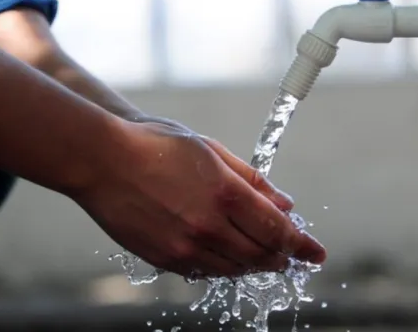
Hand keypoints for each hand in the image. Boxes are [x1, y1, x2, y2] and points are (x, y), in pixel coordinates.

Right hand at [72, 118, 326, 277]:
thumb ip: (252, 180)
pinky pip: (205, 272)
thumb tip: (285, 203)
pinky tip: (226, 254)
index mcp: (225, 192)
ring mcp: (185, 247)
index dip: (302, 244)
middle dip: (282, 257)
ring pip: (235, 268)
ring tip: (262, 254)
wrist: (101, 162)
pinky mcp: (165, 259)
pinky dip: (223, 265)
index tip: (316, 253)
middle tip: (292, 255)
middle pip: (261, 255)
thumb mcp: (211, 152)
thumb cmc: (156, 146)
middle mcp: (209, 225)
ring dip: (254, 263)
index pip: (277, 230)